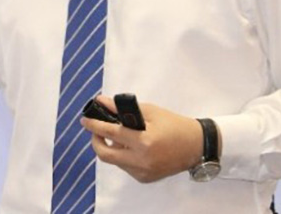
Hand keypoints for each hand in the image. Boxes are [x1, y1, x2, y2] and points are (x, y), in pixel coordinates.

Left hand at [81, 95, 203, 182]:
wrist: (196, 145)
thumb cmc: (174, 125)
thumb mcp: (150, 111)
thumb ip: (123, 108)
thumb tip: (102, 102)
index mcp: (144, 142)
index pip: (111, 133)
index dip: (94, 125)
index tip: (85, 119)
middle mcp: (141, 160)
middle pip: (105, 154)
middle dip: (95, 141)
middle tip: (95, 130)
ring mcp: (143, 172)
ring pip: (114, 161)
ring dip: (110, 147)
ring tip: (116, 135)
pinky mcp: (145, 178)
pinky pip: (125, 167)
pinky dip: (122, 156)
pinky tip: (130, 145)